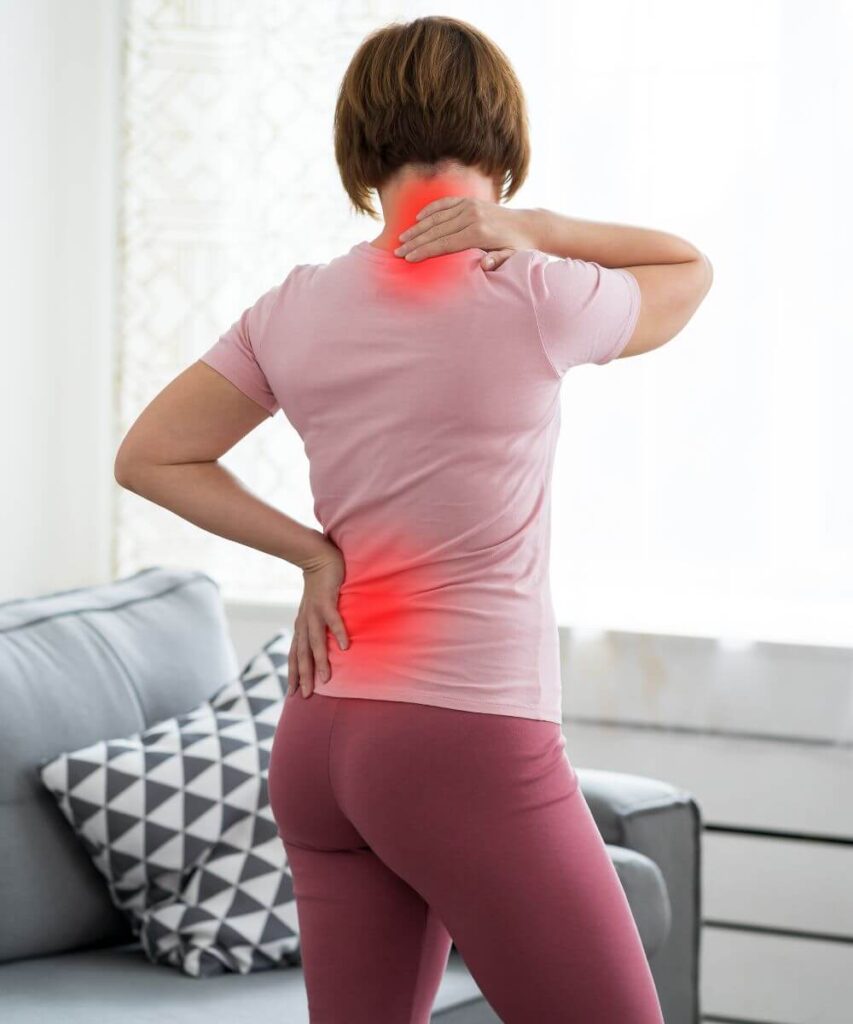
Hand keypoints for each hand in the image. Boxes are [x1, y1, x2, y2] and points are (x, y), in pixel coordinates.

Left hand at [288, 539, 349, 697]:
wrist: (317, 557)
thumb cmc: (318, 585)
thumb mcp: (314, 609)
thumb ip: (317, 626)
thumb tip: (324, 644)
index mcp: (302, 625)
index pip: (294, 654)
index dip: (293, 673)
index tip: (293, 694)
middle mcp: (305, 622)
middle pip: (302, 654)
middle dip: (304, 675)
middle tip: (308, 695)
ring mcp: (314, 612)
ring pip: (315, 641)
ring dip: (320, 661)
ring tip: (326, 678)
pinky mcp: (326, 601)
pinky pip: (333, 619)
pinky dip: (338, 633)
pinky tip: (345, 646)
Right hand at [394, 197, 537, 269]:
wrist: (528, 225)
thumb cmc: (517, 247)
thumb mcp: (512, 257)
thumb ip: (498, 261)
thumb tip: (485, 265)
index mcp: (479, 233)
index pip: (445, 243)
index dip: (425, 250)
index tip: (409, 258)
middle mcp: (472, 216)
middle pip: (437, 231)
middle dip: (416, 242)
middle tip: (398, 251)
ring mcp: (470, 207)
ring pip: (437, 217)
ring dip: (418, 228)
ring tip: (403, 238)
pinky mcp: (470, 202)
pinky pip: (445, 205)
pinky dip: (430, 211)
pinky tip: (418, 219)